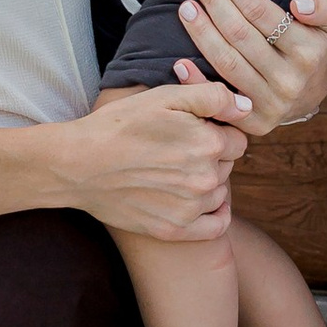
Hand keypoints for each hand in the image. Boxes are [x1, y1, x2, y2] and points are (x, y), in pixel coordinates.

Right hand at [51, 77, 249, 241]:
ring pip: (220, 191)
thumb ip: (213, 97)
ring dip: (208, 182)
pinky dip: (214, 214)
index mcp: (208, 143)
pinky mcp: (175, 230)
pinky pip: (217, 225)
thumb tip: (248, 107)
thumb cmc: (120, 125)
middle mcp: (205, 178)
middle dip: (212, 155)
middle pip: (228, 164)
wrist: (78, 165)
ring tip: (175, 171)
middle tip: (178, 149)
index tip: (195, 129)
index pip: (238, 138)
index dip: (218, 131)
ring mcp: (191, 208)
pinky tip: (199, 202)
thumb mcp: (165, 96)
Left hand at [173, 0, 326, 133]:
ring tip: (186, 7)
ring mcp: (271, 104)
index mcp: (307, 52)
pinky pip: (220, 100)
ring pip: (226, 63)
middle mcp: (289, 80)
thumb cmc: (312, 47)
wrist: (310, 93)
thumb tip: (299, 7)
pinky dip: (197, 82)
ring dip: (201, 33)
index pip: (262, 13)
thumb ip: (325, 7)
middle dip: (215, 2)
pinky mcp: (254, 123)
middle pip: (240, 35)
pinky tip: (180, 62)